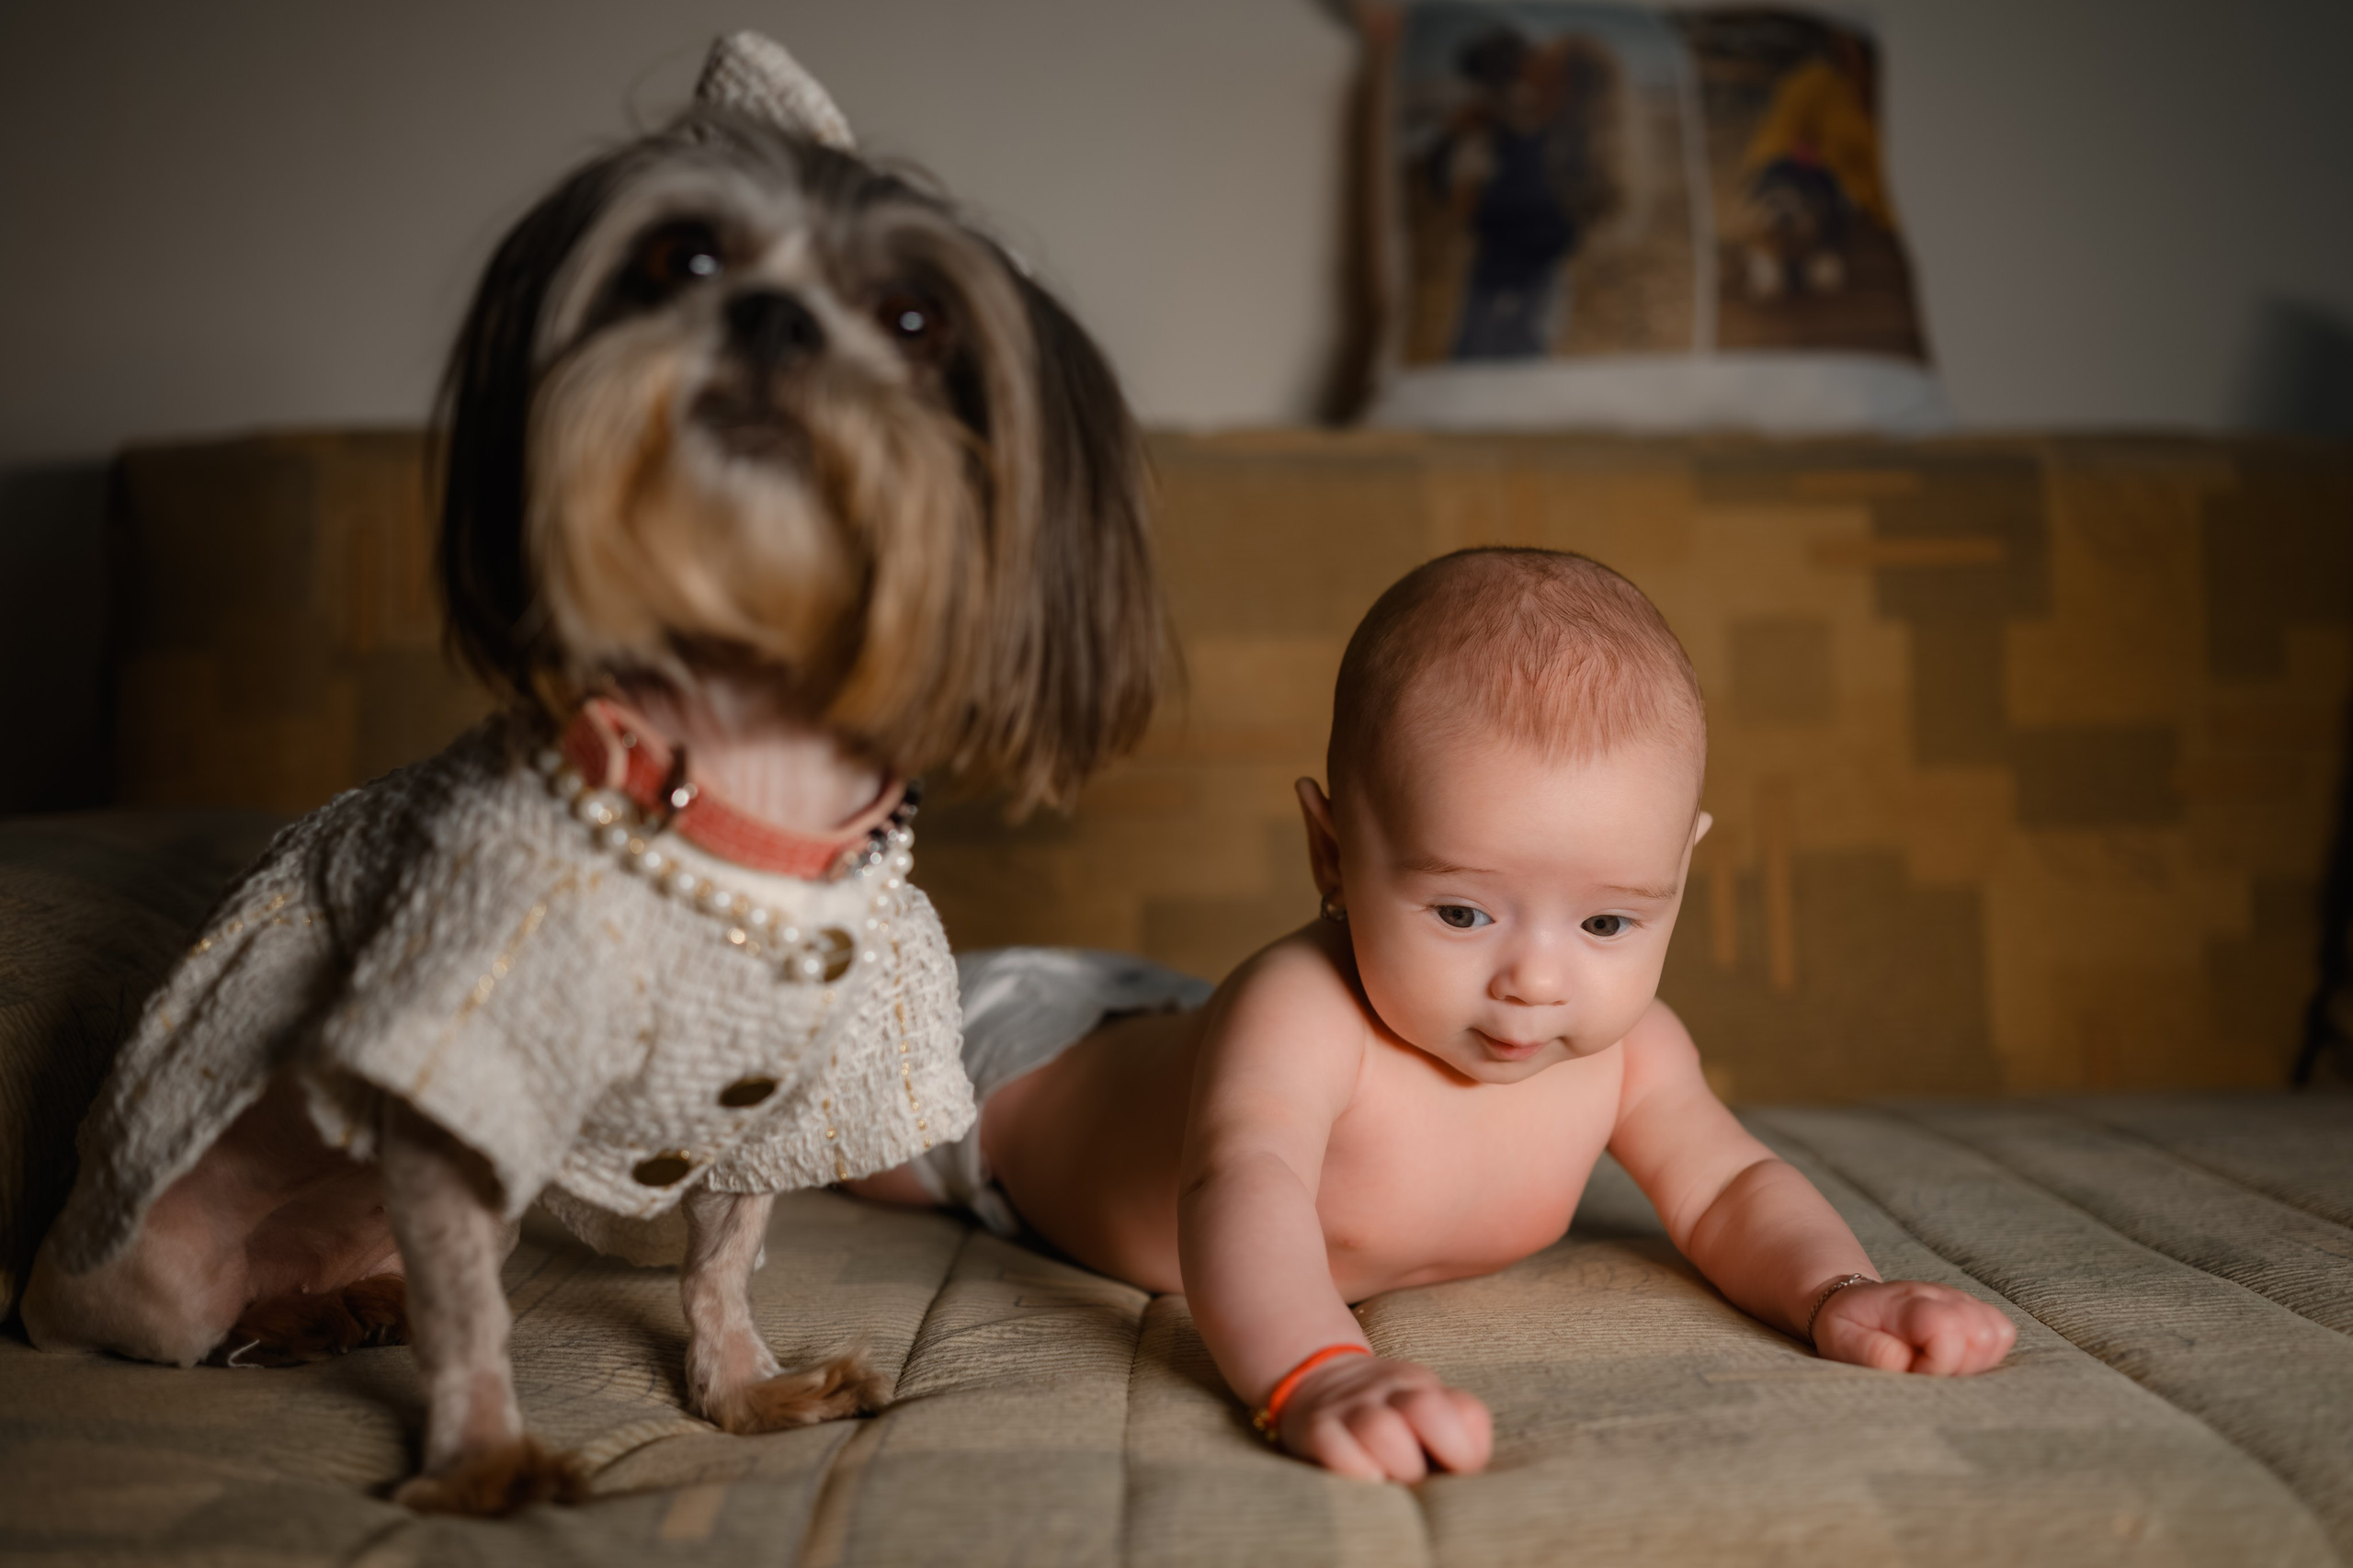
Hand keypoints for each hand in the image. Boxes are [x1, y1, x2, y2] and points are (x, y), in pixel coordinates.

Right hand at [1275, 1354, 1491, 1481]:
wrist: (1313, 1376)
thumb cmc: (1382, 1414)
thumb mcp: (1419, 1412)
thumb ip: (1450, 1437)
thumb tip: (1463, 1490)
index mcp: (1423, 1387)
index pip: (1468, 1413)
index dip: (1469, 1452)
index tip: (1453, 1471)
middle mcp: (1389, 1390)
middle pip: (1428, 1410)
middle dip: (1433, 1455)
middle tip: (1421, 1477)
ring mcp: (1350, 1407)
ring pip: (1381, 1429)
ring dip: (1394, 1466)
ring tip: (1389, 1480)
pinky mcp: (1314, 1427)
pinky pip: (1335, 1447)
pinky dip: (1355, 1470)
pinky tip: (1363, 1480)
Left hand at [1811, 1279, 2015, 1374]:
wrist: (1854, 1303)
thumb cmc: (1849, 1328)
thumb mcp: (1843, 1341)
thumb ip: (1874, 1353)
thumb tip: (1908, 1365)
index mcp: (1906, 1302)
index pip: (1947, 1329)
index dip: (1938, 1365)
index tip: (1913, 1372)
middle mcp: (1940, 1295)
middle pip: (1983, 1334)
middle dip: (1960, 1367)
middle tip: (1926, 1370)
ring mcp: (1961, 1299)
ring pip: (1998, 1334)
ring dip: (1976, 1361)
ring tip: (1940, 1364)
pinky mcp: (1974, 1310)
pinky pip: (2002, 1333)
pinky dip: (1987, 1352)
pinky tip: (1956, 1357)